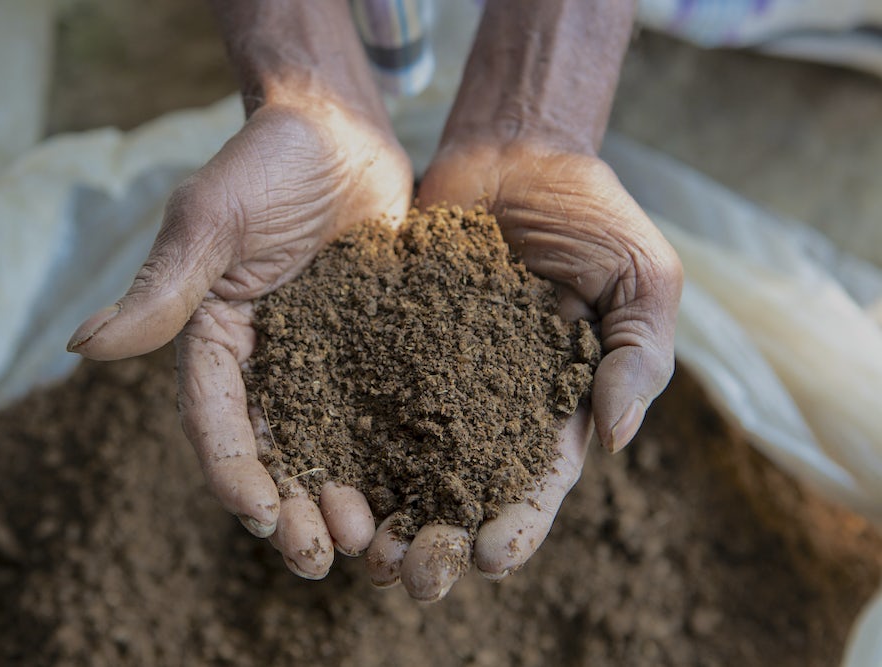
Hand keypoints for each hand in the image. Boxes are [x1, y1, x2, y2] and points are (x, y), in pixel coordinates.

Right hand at [68, 97, 412, 578]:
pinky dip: (394, 456)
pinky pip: (383, 411)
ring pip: (329, 446)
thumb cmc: (267, 161)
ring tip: (370, 542)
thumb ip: (163, 287)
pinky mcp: (376, 350)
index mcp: (216, 340)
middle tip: (318, 558)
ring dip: (342, 499)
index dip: (235, 473)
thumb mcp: (212, 218)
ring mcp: (325, 359)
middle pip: (274, 452)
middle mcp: (268, 362)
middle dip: (291, 510)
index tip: (261, 515)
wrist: (341, 131)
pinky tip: (420, 492)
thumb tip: (83, 348)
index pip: (216, 421)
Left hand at [362, 138, 681, 598]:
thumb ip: (637, 354)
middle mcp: (489, 401)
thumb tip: (615, 439)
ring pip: (406, 456)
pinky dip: (345, 437)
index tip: (490, 555)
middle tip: (416, 577)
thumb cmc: (592, 213)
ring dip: (386, 509)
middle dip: (443, 538)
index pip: (539, 478)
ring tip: (363, 551)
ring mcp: (434, 373)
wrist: (516, 154)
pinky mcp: (386, 340)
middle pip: (466, 486)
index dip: (518, 521)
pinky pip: (363, 393)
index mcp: (555, 401)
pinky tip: (323, 475)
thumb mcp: (641, 276)